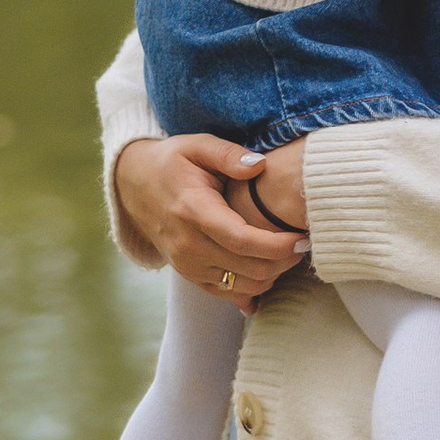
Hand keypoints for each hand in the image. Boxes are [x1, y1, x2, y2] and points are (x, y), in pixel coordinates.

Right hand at [116, 133, 309, 302]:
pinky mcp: (191, 277)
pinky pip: (230, 294)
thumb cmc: (173, 163)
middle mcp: (188, 246)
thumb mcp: (197, 146)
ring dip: (273, 275)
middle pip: (249, 269)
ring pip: (244, 286)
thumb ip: (229, 154)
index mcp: (193, 212)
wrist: (135, 188)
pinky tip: (271, 270)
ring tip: (289, 252)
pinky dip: (255, 287)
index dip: (278, 245)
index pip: (242, 240)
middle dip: (284, 260)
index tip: (303, 237)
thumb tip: (260, 166)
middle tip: (304, 242)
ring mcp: (188, 266)